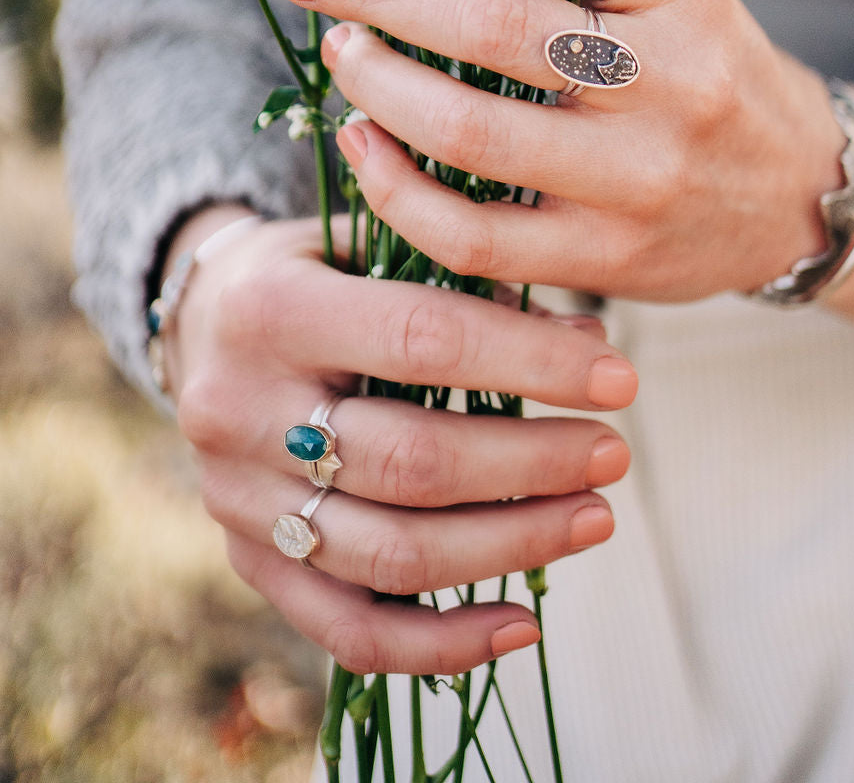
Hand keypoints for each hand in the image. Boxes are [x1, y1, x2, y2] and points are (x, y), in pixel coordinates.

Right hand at [160, 211, 635, 674]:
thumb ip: (467, 280)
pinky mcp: (250, 561)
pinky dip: (444, 642)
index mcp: (272, 309)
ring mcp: (240, 498)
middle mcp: (240, 410)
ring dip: (511, 544)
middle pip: (410, 460)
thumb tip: (588, 338)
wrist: (202, 324)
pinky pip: (350, 630)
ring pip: (391, 554)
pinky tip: (525, 623)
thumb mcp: (370, 243)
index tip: (618, 376)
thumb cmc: (315, 271)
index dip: (530, 360)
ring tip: (594, 517)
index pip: (421, 338)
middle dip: (532, 464)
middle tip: (612, 453)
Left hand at [272, 0, 842, 305]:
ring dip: (376, 82)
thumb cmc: (703, 63)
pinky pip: (471, 236)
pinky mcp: (607, 259)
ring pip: (471, 132)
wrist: (798, 189)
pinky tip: (362, 140)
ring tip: (339, 45)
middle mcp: (669, 77)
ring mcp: (638, 178)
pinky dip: (394, 187)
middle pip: (492, 24)